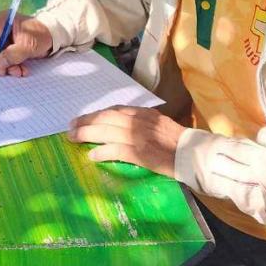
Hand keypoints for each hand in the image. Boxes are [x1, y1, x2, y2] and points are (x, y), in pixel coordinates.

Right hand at [0, 11, 52, 76]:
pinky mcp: (10, 46)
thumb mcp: (27, 46)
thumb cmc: (41, 35)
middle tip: (8, 72)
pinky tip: (22, 70)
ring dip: (8, 67)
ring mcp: (5, 38)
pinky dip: (13, 66)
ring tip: (20, 72)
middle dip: (0, 63)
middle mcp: (0, 29)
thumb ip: (11, 55)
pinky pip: (6, 59)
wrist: (54, 37)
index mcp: (2, 22)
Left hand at [68, 106, 185, 177]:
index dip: (96, 114)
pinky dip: (102, 151)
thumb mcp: (159, 125)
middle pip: (106, 118)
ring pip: (107, 131)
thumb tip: (122, 128)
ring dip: (87, 134)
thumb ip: (142, 123)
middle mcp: (139, 122)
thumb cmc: (179, 142)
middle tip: (71, 127)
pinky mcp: (140, 153)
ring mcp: (139, 137)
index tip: (84, 118)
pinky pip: (116, 150)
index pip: (114, 110)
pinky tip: (92, 155)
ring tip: (73, 138)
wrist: (195, 154)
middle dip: (86, 122)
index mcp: (144, 113)